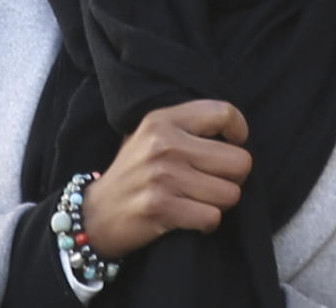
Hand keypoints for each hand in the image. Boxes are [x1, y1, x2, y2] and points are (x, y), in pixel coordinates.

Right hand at [81, 99, 252, 257]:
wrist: (96, 214)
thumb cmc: (134, 172)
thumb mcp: (151, 135)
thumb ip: (187, 125)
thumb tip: (233, 130)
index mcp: (163, 119)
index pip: (224, 113)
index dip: (239, 131)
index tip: (233, 144)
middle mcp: (164, 144)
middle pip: (239, 161)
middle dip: (234, 177)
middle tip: (215, 181)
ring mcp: (163, 176)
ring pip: (230, 193)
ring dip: (220, 203)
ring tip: (200, 199)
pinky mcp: (161, 207)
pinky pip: (212, 217)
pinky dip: (207, 222)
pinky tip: (191, 216)